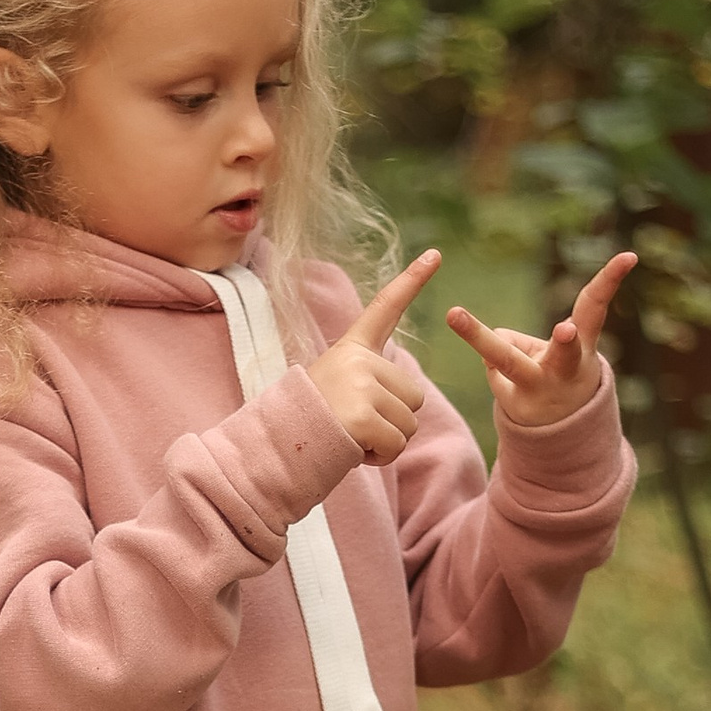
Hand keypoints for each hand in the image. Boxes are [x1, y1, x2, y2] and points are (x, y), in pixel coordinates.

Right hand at [306, 250, 438, 465]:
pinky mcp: (364, 416)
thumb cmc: (309, 425)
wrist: (274, 449)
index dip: (412, 280)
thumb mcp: (338, 391)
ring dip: (386, 441)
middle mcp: (358, 360)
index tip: (436, 254)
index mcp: (351, 349)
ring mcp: (361, 385)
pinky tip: (353, 449)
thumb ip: (371, 384)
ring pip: (409, 423)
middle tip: (354, 424)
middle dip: (392, 421)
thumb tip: (409, 403)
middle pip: (413, 396)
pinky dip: (381, 456)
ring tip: (349, 436)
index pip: (385, 308)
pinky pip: (397, 444)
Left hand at [446, 251, 635, 427]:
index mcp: (583, 345)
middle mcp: (565, 369)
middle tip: (564, 332)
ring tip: (453, 313)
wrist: (562, 432)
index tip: (629, 255)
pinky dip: (498, 373)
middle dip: (565, 343)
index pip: (597, 306)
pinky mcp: (514, 404)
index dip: (611, 280)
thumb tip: (494, 342)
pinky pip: (493, 369)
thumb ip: (524, 337)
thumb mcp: (554, 349)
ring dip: (482, 340)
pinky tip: (515, 389)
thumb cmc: (560, 374)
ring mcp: (539, 389)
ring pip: (507, 360)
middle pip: (565, 350)